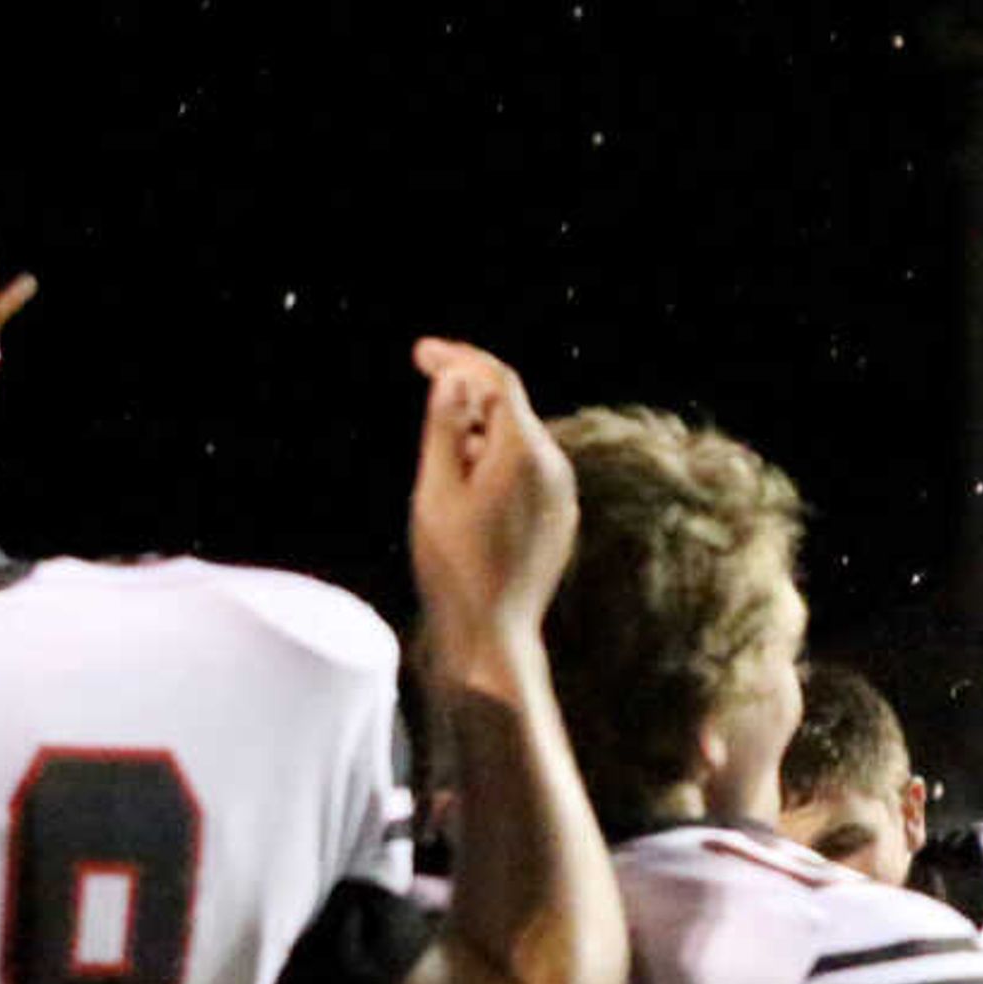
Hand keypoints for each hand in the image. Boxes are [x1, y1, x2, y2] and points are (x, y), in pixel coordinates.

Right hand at [405, 336, 574, 648]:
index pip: (497, 381)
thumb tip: (453, 378)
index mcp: (526, 454)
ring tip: (440, 468)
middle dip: (465, 396)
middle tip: (421, 397)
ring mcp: (563, 494)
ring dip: (477, 432)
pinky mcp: (559, 516)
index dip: (457, 358)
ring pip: (516, 441)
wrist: (492, 631)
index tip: (419, 352)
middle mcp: (556, 468)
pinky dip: (494, 461)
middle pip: (510, 408)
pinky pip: (527, 472)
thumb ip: (445, 428)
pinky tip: (464, 489)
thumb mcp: (436, 489)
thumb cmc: (454, 563)